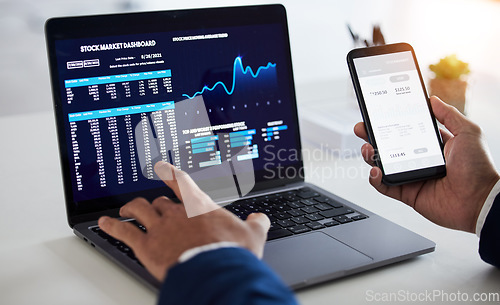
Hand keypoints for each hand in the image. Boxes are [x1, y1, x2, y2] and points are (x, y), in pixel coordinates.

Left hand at [98, 161, 269, 281]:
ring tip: (125, 210)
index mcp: (200, 206)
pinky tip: (103, 223)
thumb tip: (261, 218)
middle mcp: (177, 212)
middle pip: (160, 201)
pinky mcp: (146, 245)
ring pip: (139, 209)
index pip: (182, 182)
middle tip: (153, 207)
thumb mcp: (253, 235)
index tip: (163, 167)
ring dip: (131, 208)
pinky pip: (124, 231)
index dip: (171, 173)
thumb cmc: (232, 252)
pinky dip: (112, 226)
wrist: (216, 270)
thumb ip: (257, 224)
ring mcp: (160, 227)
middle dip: (156, 203)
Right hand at [354, 96, 499, 232]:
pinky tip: (376, 170)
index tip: (377, 114)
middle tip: (362, 128)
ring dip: (370, 156)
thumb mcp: (467, 132)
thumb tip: (433, 100)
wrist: (480, 200)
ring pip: (382, 164)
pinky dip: (375, 179)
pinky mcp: (407, 194)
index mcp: (430, 145)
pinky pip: (384, 186)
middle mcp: (418, 159)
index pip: (403, 130)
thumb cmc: (478, 168)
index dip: (388, 122)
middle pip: (387, 146)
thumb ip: (449, 115)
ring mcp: (411, 176)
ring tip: (368, 149)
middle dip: (371, 136)